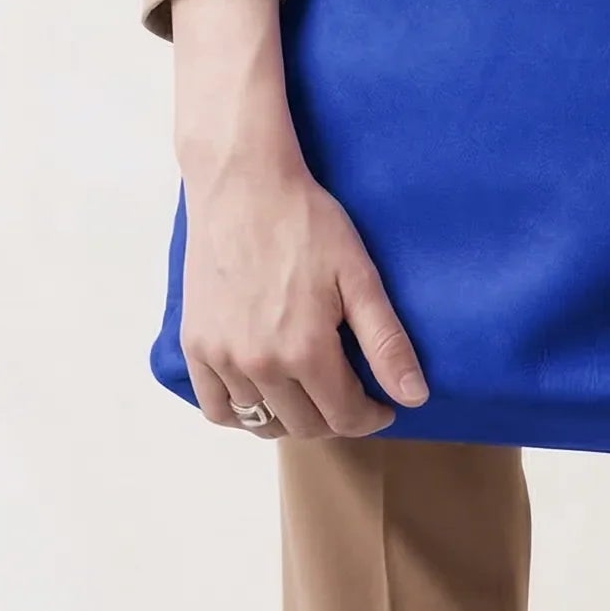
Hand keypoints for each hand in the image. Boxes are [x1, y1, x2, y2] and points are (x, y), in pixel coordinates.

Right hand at [171, 0, 428, 439]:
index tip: (383, 404)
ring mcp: (221, 358)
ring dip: (292, 416)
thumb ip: (385, 342)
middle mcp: (259, 365)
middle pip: (304, 425)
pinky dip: (242, 413)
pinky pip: (216, 408)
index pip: (343, 417)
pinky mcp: (195, 345)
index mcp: (304, 351)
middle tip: (350, 392)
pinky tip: (262, 394)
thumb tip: (414, 398)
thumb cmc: (306, 222)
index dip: (371, 417)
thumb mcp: (359, 276)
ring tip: (311, 392)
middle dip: (336, 417)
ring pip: (261, 421)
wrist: (243, 184)